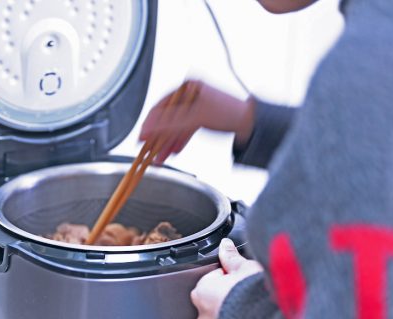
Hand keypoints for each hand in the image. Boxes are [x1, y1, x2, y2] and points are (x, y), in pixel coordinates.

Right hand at [139, 80, 255, 165]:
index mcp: (187, 87)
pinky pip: (185, 131)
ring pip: (176, 127)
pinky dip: (179, 142)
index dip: (149, 124)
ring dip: (167, 143)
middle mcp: (190, 95)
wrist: (252, 123)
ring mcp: (196, 107)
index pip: (160, 107)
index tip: (141, 138)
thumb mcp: (194, 118)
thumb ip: (169, 124)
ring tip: (159, 157)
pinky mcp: (202, 118)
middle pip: (167, 119)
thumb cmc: (229, 112)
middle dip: (158, 137)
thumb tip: (147, 129)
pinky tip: (173, 151)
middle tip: (148, 151)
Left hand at [191, 238, 262, 318]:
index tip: (241, 280)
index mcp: (203, 292)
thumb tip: (225, 245)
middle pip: (214, 303)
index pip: (212, 280)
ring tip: (254, 316)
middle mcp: (203, 316)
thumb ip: (232, 257)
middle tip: (249, 297)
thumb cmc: (256, 298)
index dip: (229, 278)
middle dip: (229, 300)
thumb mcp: (247, 269)